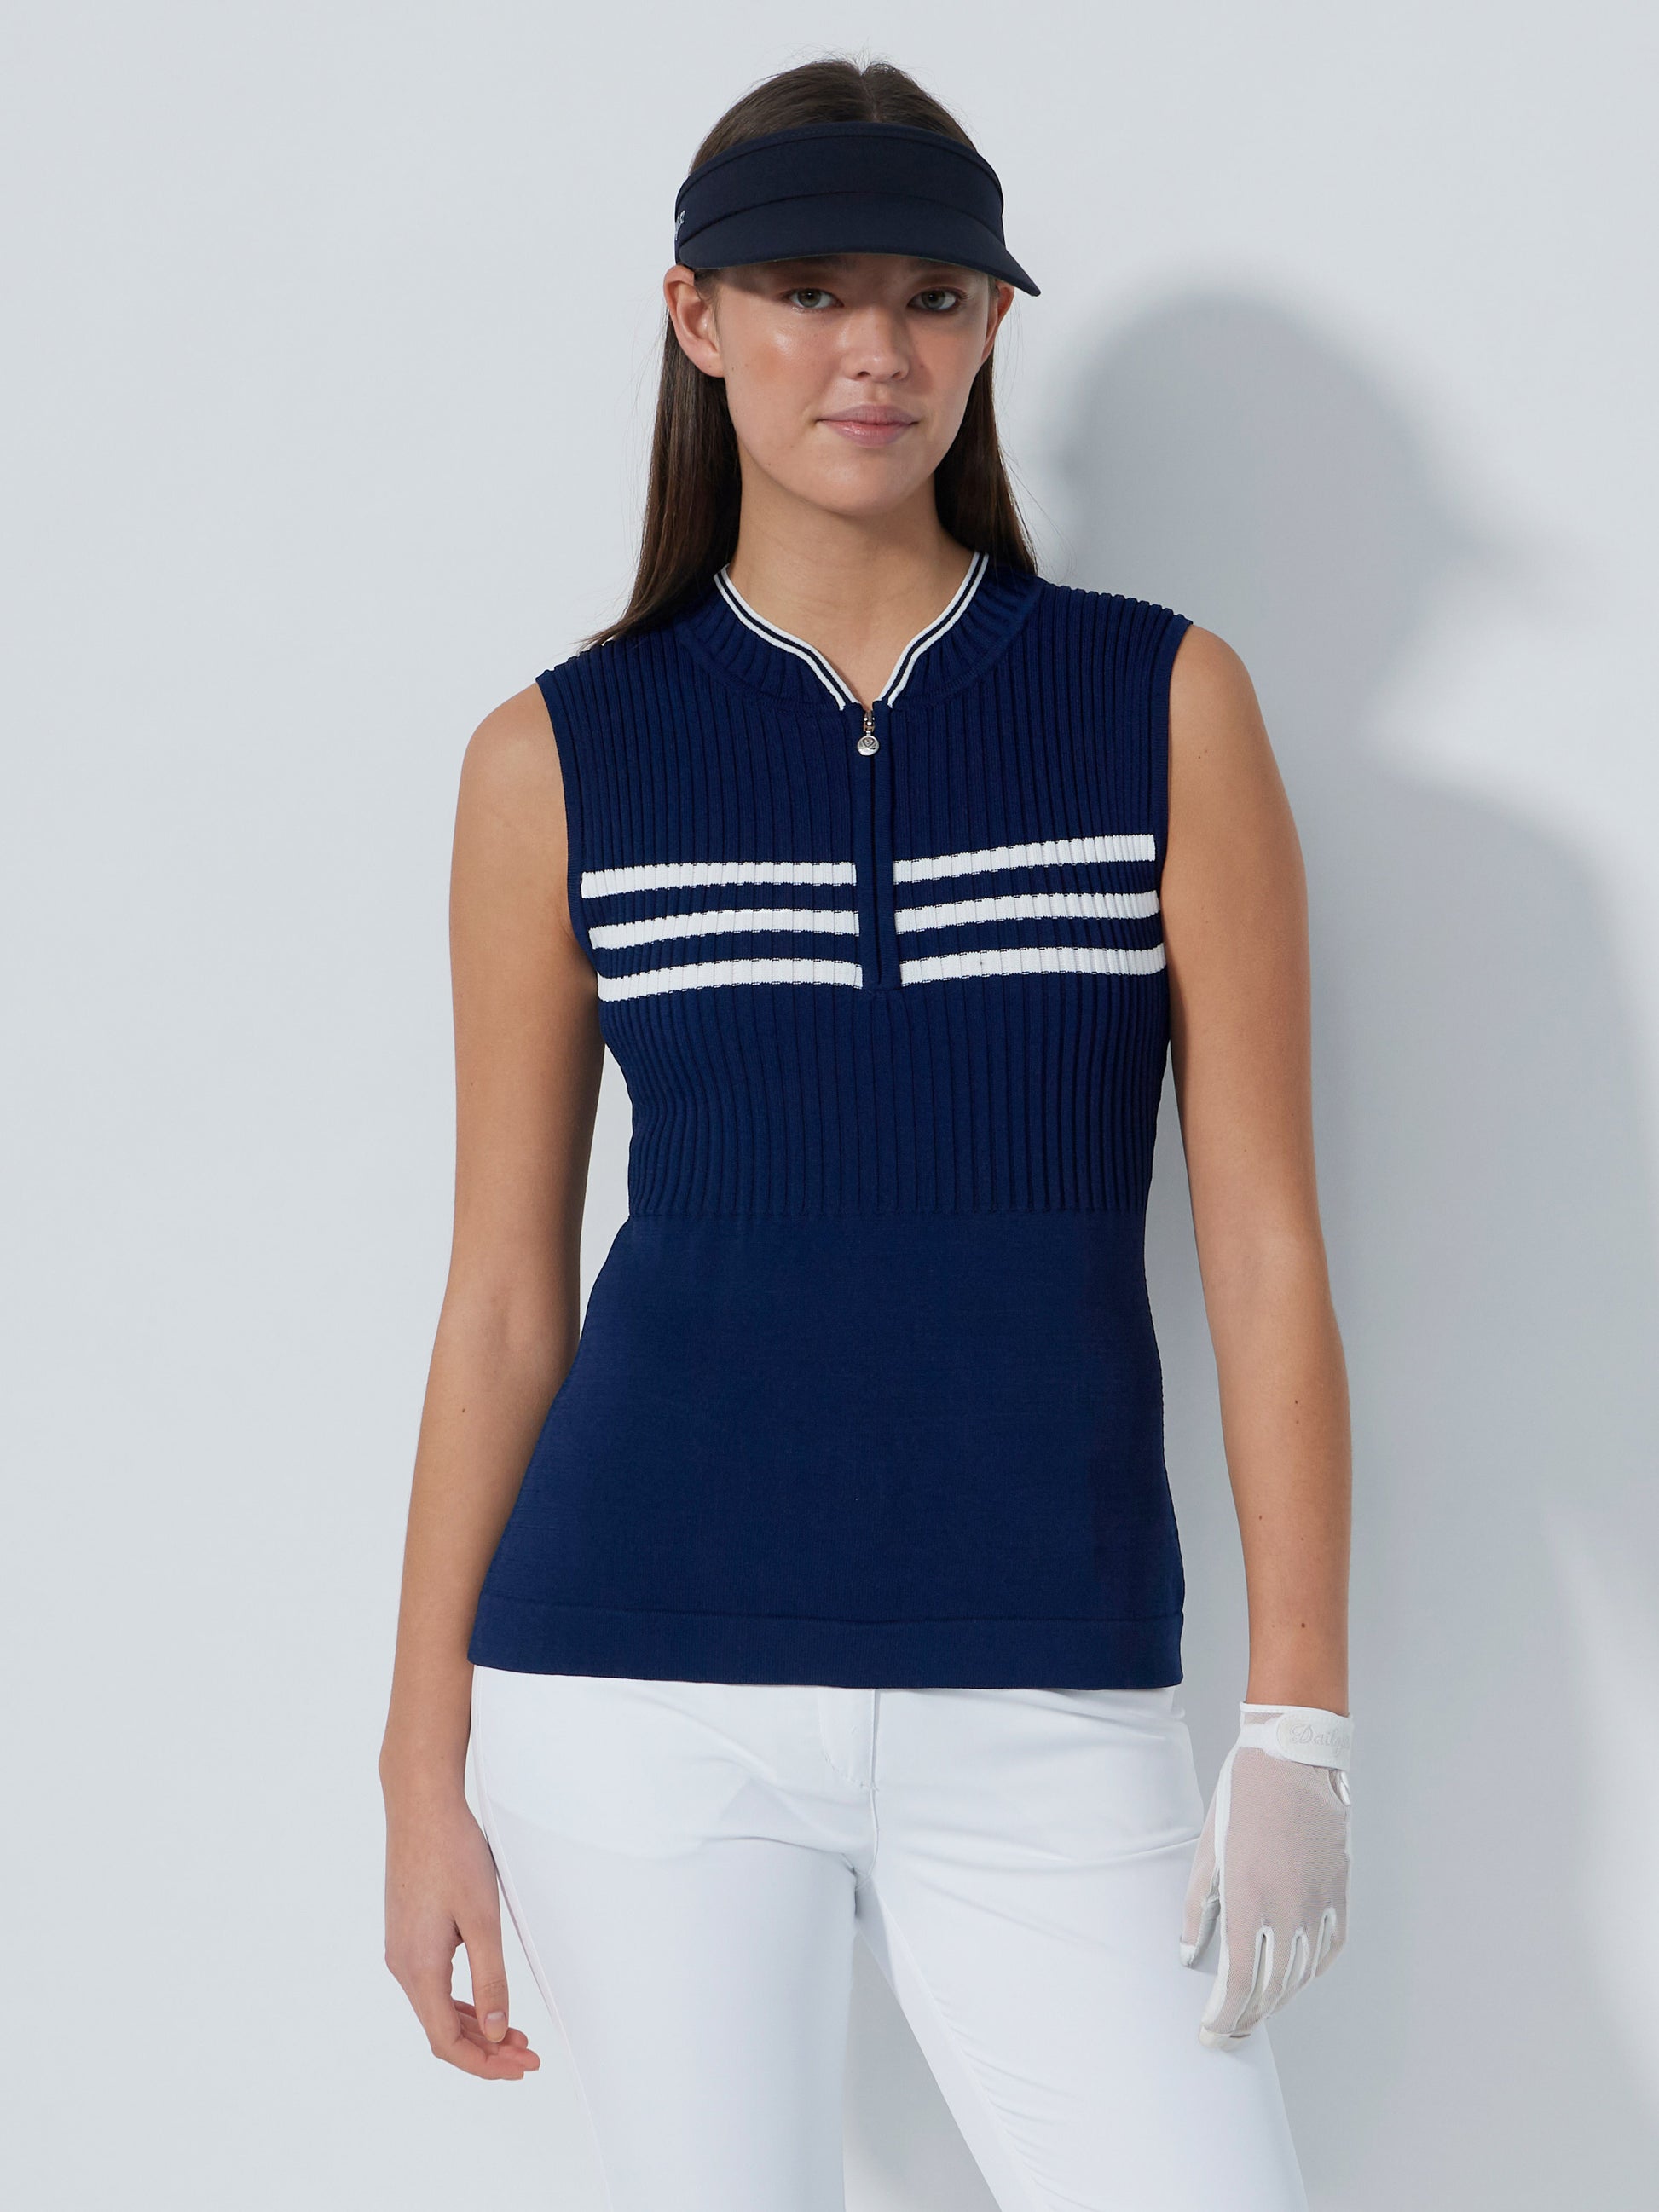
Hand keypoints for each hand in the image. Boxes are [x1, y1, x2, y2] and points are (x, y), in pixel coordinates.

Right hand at [383, 1779, 541, 2078]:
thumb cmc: (452, 1853)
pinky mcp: (407, 1934)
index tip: (521, 2068)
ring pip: (436, 2008)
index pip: (447, 2042)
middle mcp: (402, 1966)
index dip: (485, 2064)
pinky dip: (460, 2002)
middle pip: (442, 2030)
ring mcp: (401, 1950)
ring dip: (475, 2026)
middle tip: (527, 2057)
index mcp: (419, 1968)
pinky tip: (485, 2003)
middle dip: (486, 2050)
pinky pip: (432, 1985)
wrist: (420, 1806)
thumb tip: (497, 2031)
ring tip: (515, 2036)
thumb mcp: (482, 1919)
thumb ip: (490, 1979)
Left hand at [1179, 1702, 1351, 2047]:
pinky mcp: (1339, 1890)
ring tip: (1257, 2010)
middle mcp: (1288, 1908)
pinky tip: (1296, 1977)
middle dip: (1247, 2018)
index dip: (1224, 2016)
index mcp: (1248, 1898)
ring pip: (1302, 1974)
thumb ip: (1198, 1906)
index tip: (1211, 2034)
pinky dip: (1311, 1971)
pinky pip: (1329, 1947)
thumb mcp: (1208, 1849)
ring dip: (1278, 1999)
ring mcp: (1318, 1901)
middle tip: (1229, 2034)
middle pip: (1271, 1987)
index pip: (1238, 1981)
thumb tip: (1189, 1954)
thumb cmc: (1241, 1797)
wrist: (1293, 1757)